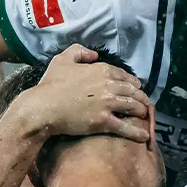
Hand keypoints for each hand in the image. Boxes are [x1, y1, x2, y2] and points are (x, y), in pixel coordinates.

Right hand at [13, 45, 151, 142]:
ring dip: (141, 111)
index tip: (136, 88)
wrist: (43, 107)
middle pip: (133, 91)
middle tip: (144, 102)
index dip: (132, 82)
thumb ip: (78, 51)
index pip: (124, 76)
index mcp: (101, 70)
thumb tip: (94, 55)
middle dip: (141, 97)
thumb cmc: (50, 84)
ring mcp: (107, 103)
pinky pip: (125, 127)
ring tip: (144, 115)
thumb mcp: (62, 59)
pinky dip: (137, 132)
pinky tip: (144, 135)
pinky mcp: (103, 121)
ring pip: (133, 106)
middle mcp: (108, 85)